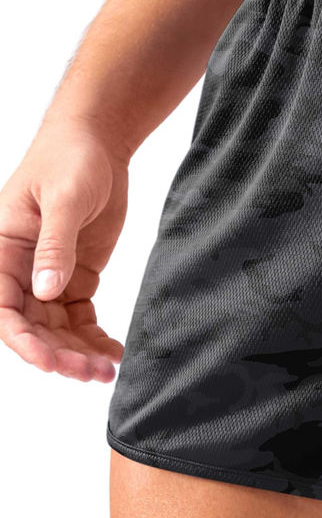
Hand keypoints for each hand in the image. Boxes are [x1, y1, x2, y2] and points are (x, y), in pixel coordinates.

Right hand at [0, 120, 127, 380]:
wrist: (97, 143)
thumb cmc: (70, 160)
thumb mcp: (63, 200)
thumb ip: (54, 246)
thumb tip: (43, 292)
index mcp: (0, 251)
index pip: (3, 308)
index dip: (22, 340)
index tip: (49, 362)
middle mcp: (19, 270)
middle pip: (31, 327)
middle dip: (57, 354)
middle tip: (90, 374)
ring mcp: (48, 276)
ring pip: (55, 329)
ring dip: (77, 353)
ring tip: (106, 372)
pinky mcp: (75, 277)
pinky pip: (78, 318)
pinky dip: (93, 338)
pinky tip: (114, 354)